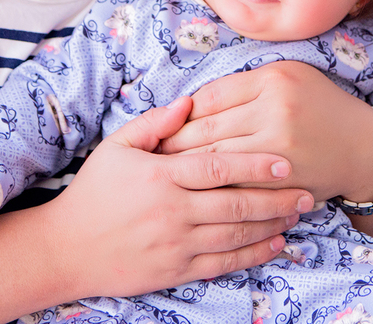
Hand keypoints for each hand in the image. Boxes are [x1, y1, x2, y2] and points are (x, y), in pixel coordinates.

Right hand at [42, 96, 313, 299]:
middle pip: (235, 203)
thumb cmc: (93, 193)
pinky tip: (274, 245)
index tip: (285, 162)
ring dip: (271, 226)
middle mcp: (172, 211)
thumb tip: (190, 102)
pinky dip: (252, 256)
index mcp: (160, 176)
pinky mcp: (174, 271)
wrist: (65, 249)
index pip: (218, 167)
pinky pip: (223, 264)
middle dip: (276, 198)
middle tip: (306, 192)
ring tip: (297, 215)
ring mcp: (175, 244)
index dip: (255, 165)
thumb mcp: (116, 147)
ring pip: (235, 235)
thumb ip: (155, 124)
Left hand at [158, 61, 372, 202]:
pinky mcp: (285, 183)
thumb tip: (188, 104)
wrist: (360, 147)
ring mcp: (281, 150)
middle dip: (174, 147)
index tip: (160, 129)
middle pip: (207, 131)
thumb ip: (239, 86)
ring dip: (186, 173)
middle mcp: (276, 112)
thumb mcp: (284, 77)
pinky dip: (213, 193)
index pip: (209, 99)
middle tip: (150, 157)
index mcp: (272, 80)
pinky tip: (196, 197)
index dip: (180, 116)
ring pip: (217, 162)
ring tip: (164, 179)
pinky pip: (237, 189)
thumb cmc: (315, 106)